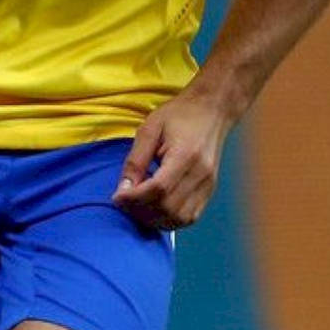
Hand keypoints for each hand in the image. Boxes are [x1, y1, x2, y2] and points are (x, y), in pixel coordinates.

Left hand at [112, 85, 235, 231]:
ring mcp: (208, 185)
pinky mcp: (209, 191)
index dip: (134, 199)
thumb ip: (135, 160)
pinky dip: (168, 219)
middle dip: (140, 211)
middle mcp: (201, 174)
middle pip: (168, 208)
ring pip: (179, 219)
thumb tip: (123, 189)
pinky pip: (189, 217)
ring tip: (137, 207)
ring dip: (154, 219)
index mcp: (186, 155)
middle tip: (124, 202)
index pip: (158, 189)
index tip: (117, 197)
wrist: (212, 109)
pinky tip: (154, 209)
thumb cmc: (179, 114)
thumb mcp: (150, 129)